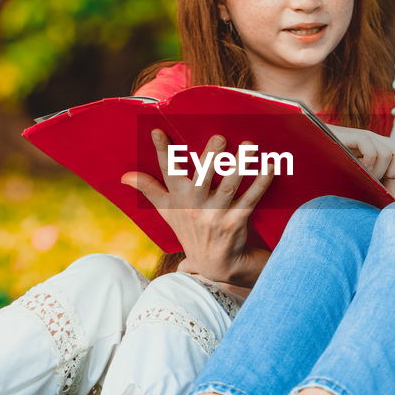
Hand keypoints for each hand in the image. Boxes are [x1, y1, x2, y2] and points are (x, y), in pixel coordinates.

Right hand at [121, 130, 273, 286]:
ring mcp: (217, 214)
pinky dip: (261, 183)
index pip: (168, 172)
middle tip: (219, 137)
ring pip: (230, 186)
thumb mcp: (167, 211)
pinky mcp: (236, 221)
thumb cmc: (189, 229)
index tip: (157, 131)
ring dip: (241, 165)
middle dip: (210, 157)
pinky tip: (269, 166)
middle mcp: (196, 205)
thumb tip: (125, 176)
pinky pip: (250, 200)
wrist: (214, 263)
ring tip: (249, 145)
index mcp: (178, 199)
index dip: (163, 152)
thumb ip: (149, 190)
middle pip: (203, 177)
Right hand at [327, 125, 394, 197]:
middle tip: (375, 180)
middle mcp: (375, 140)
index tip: (381, 189)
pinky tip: (354, 170)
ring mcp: (364, 136)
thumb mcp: (360, 177)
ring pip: (387, 154)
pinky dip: (366, 165)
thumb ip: (377, 185)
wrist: (307, 148)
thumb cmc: (332, 165)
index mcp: (380, 147)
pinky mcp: (352, 135)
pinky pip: (371, 150)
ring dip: (375, 172)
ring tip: (360, 176)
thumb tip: (394, 200)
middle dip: (392, 172)